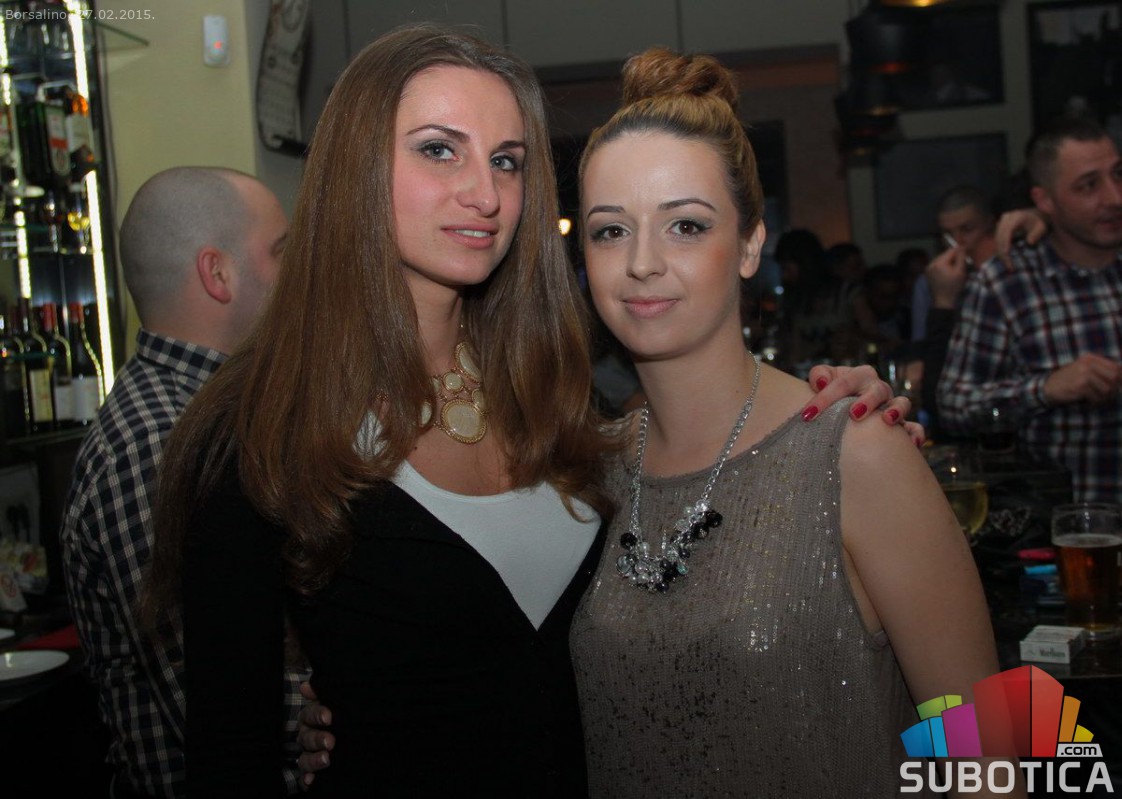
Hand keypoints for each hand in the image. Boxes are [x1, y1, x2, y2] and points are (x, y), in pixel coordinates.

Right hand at [297, 681, 334, 789]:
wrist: (357, 737)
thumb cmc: (344, 716)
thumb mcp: (339, 703)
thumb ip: (325, 694)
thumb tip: (307, 685)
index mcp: (312, 718)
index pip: (309, 714)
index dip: (317, 715)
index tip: (329, 717)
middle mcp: (307, 736)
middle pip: (306, 737)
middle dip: (317, 739)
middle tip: (330, 742)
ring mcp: (308, 754)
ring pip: (304, 758)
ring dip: (313, 760)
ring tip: (326, 759)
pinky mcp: (311, 772)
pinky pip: (304, 777)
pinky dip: (307, 779)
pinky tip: (311, 781)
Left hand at [803, 364, 924, 445]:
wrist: (848, 409)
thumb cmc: (833, 396)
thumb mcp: (823, 381)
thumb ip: (819, 376)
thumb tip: (820, 382)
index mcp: (859, 376)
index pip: (843, 382)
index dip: (824, 398)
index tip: (807, 415)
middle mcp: (878, 389)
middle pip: (878, 389)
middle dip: (867, 400)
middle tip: (853, 414)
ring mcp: (892, 406)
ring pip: (902, 403)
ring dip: (896, 411)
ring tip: (887, 420)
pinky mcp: (903, 425)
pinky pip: (916, 427)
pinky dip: (915, 434)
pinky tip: (910, 444)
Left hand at [926, 247, 968, 309]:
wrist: (943, 301)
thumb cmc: (953, 287)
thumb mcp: (960, 272)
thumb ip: (960, 258)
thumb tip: (962, 247)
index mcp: (938, 263)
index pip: (950, 251)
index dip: (959, 251)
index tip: (967, 252)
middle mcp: (931, 263)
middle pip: (945, 255)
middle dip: (954, 257)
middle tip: (962, 263)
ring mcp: (928, 268)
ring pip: (941, 260)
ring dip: (949, 262)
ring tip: (955, 269)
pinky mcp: (928, 273)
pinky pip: (938, 265)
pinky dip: (944, 266)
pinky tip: (949, 272)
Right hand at [995, 207, 1047, 263]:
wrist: (1032, 216)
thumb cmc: (1038, 222)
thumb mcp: (1041, 227)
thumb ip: (1037, 233)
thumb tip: (1029, 242)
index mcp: (1015, 218)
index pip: (1006, 231)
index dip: (1005, 243)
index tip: (1007, 254)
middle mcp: (1005, 220)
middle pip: (999, 238)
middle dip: (1003, 253)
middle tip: (1010, 266)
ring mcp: (1000, 224)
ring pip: (997, 241)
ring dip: (1001, 254)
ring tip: (1009, 266)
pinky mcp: (998, 230)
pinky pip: (997, 242)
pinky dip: (1001, 252)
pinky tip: (1007, 260)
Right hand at [1042, 354, 1121, 405]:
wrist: (1047, 387)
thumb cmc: (1067, 380)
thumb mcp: (1082, 369)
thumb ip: (1099, 370)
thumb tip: (1120, 379)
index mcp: (1090, 358)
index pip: (1116, 367)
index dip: (1120, 379)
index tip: (1116, 387)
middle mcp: (1088, 364)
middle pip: (1114, 377)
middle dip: (1114, 389)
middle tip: (1108, 395)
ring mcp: (1084, 374)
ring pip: (1107, 389)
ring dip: (1104, 397)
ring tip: (1097, 400)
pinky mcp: (1080, 386)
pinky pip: (1097, 397)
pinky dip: (1095, 402)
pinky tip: (1090, 402)